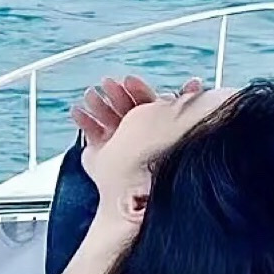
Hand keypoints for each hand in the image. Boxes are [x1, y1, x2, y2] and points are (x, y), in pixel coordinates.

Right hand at [71, 75, 203, 146]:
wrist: (143, 193)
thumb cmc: (164, 158)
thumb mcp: (178, 125)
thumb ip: (186, 103)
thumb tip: (196, 82)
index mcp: (154, 126)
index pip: (144, 102)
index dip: (137, 90)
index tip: (128, 80)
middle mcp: (135, 134)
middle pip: (123, 108)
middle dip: (114, 95)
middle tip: (106, 84)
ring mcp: (116, 144)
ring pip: (106, 119)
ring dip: (98, 105)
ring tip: (90, 95)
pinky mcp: (100, 155)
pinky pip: (91, 134)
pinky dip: (84, 122)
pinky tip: (76, 111)